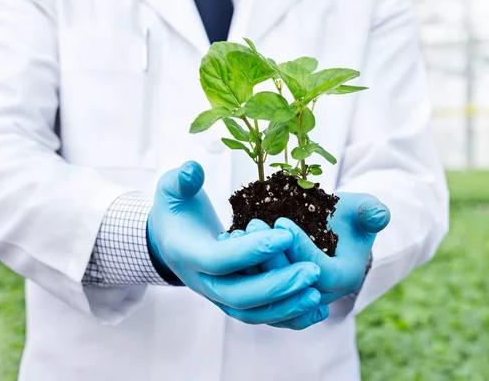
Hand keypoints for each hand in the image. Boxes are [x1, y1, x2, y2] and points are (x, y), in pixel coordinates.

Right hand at [147, 161, 324, 325]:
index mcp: (188, 254)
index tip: (285, 235)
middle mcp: (203, 283)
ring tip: (317, 294)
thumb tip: (192, 169)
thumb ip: (182, 180)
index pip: (219, 259)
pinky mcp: (234, 302)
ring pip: (252, 313)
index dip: (251, 250)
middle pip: (239, 295)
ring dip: (286, 307)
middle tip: (313, 271)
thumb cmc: (176, 211)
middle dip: (277, 285)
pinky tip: (317, 311)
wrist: (171, 241)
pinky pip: (262, 316)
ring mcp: (219, 296)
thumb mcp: (172, 190)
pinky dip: (288, 317)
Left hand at [244, 193, 389, 305]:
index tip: (282, 221)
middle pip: (290, 285)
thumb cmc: (349, 216)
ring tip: (239, 232)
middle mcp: (320, 293)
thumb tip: (378, 216)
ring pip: (270, 290)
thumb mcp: (364, 209)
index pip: (318, 271)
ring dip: (252, 263)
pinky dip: (245, 269)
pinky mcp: (279, 290)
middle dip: (270, 255)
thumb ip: (372, 211)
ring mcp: (297, 295)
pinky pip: (258, 288)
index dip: (299, 247)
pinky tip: (232, 243)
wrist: (335, 229)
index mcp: (344, 278)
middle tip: (254, 224)